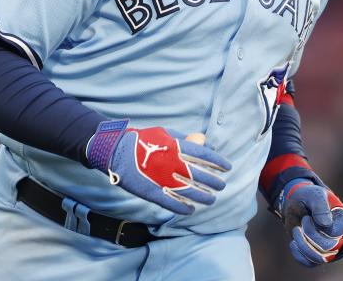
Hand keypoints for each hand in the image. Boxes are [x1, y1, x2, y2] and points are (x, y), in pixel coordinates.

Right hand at [86, 120, 231, 214]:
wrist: (115, 151)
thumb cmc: (143, 140)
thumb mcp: (165, 133)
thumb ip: (185, 139)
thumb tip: (204, 143)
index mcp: (176, 147)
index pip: (204, 156)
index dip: (218, 163)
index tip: (227, 168)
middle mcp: (172, 164)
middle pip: (199, 175)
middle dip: (213, 181)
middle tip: (221, 186)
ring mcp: (162, 179)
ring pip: (189, 191)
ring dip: (203, 196)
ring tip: (212, 199)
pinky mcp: (152, 192)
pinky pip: (171, 203)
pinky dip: (183, 208)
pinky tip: (191, 210)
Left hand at [280, 179, 342, 266]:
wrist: (296, 202)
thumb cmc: (308, 197)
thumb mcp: (314, 195)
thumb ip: (320, 206)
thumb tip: (326, 224)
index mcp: (342, 220)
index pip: (336, 233)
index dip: (321, 228)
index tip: (309, 216)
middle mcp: (338, 236)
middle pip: (328, 247)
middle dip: (310, 234)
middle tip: (303, 221)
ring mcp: (326, 246)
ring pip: (319, 258)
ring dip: (303, 244)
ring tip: (296, 230)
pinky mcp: (315, 252)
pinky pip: (310, 263)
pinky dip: (299, 255)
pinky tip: (293, 242)